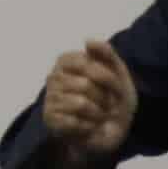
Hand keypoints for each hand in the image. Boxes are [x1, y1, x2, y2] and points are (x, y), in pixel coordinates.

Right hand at [40, 38, 137, 162]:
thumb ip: (105, 52)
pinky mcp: (50, 120)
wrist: (112, 128)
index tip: (117, 87)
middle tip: (110, 105)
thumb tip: (87, 40)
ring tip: (99, 115)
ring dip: (98, 113)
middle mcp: (53, 77)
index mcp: (66, 61)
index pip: (87, 64)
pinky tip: (90, 126)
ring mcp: (50, 99)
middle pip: (85, 85)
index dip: (108, 77)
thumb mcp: (117, 70)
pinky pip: (74, 122)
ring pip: (80, 104)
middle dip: (105, 98)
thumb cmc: (113, 96)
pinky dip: (89, 126)